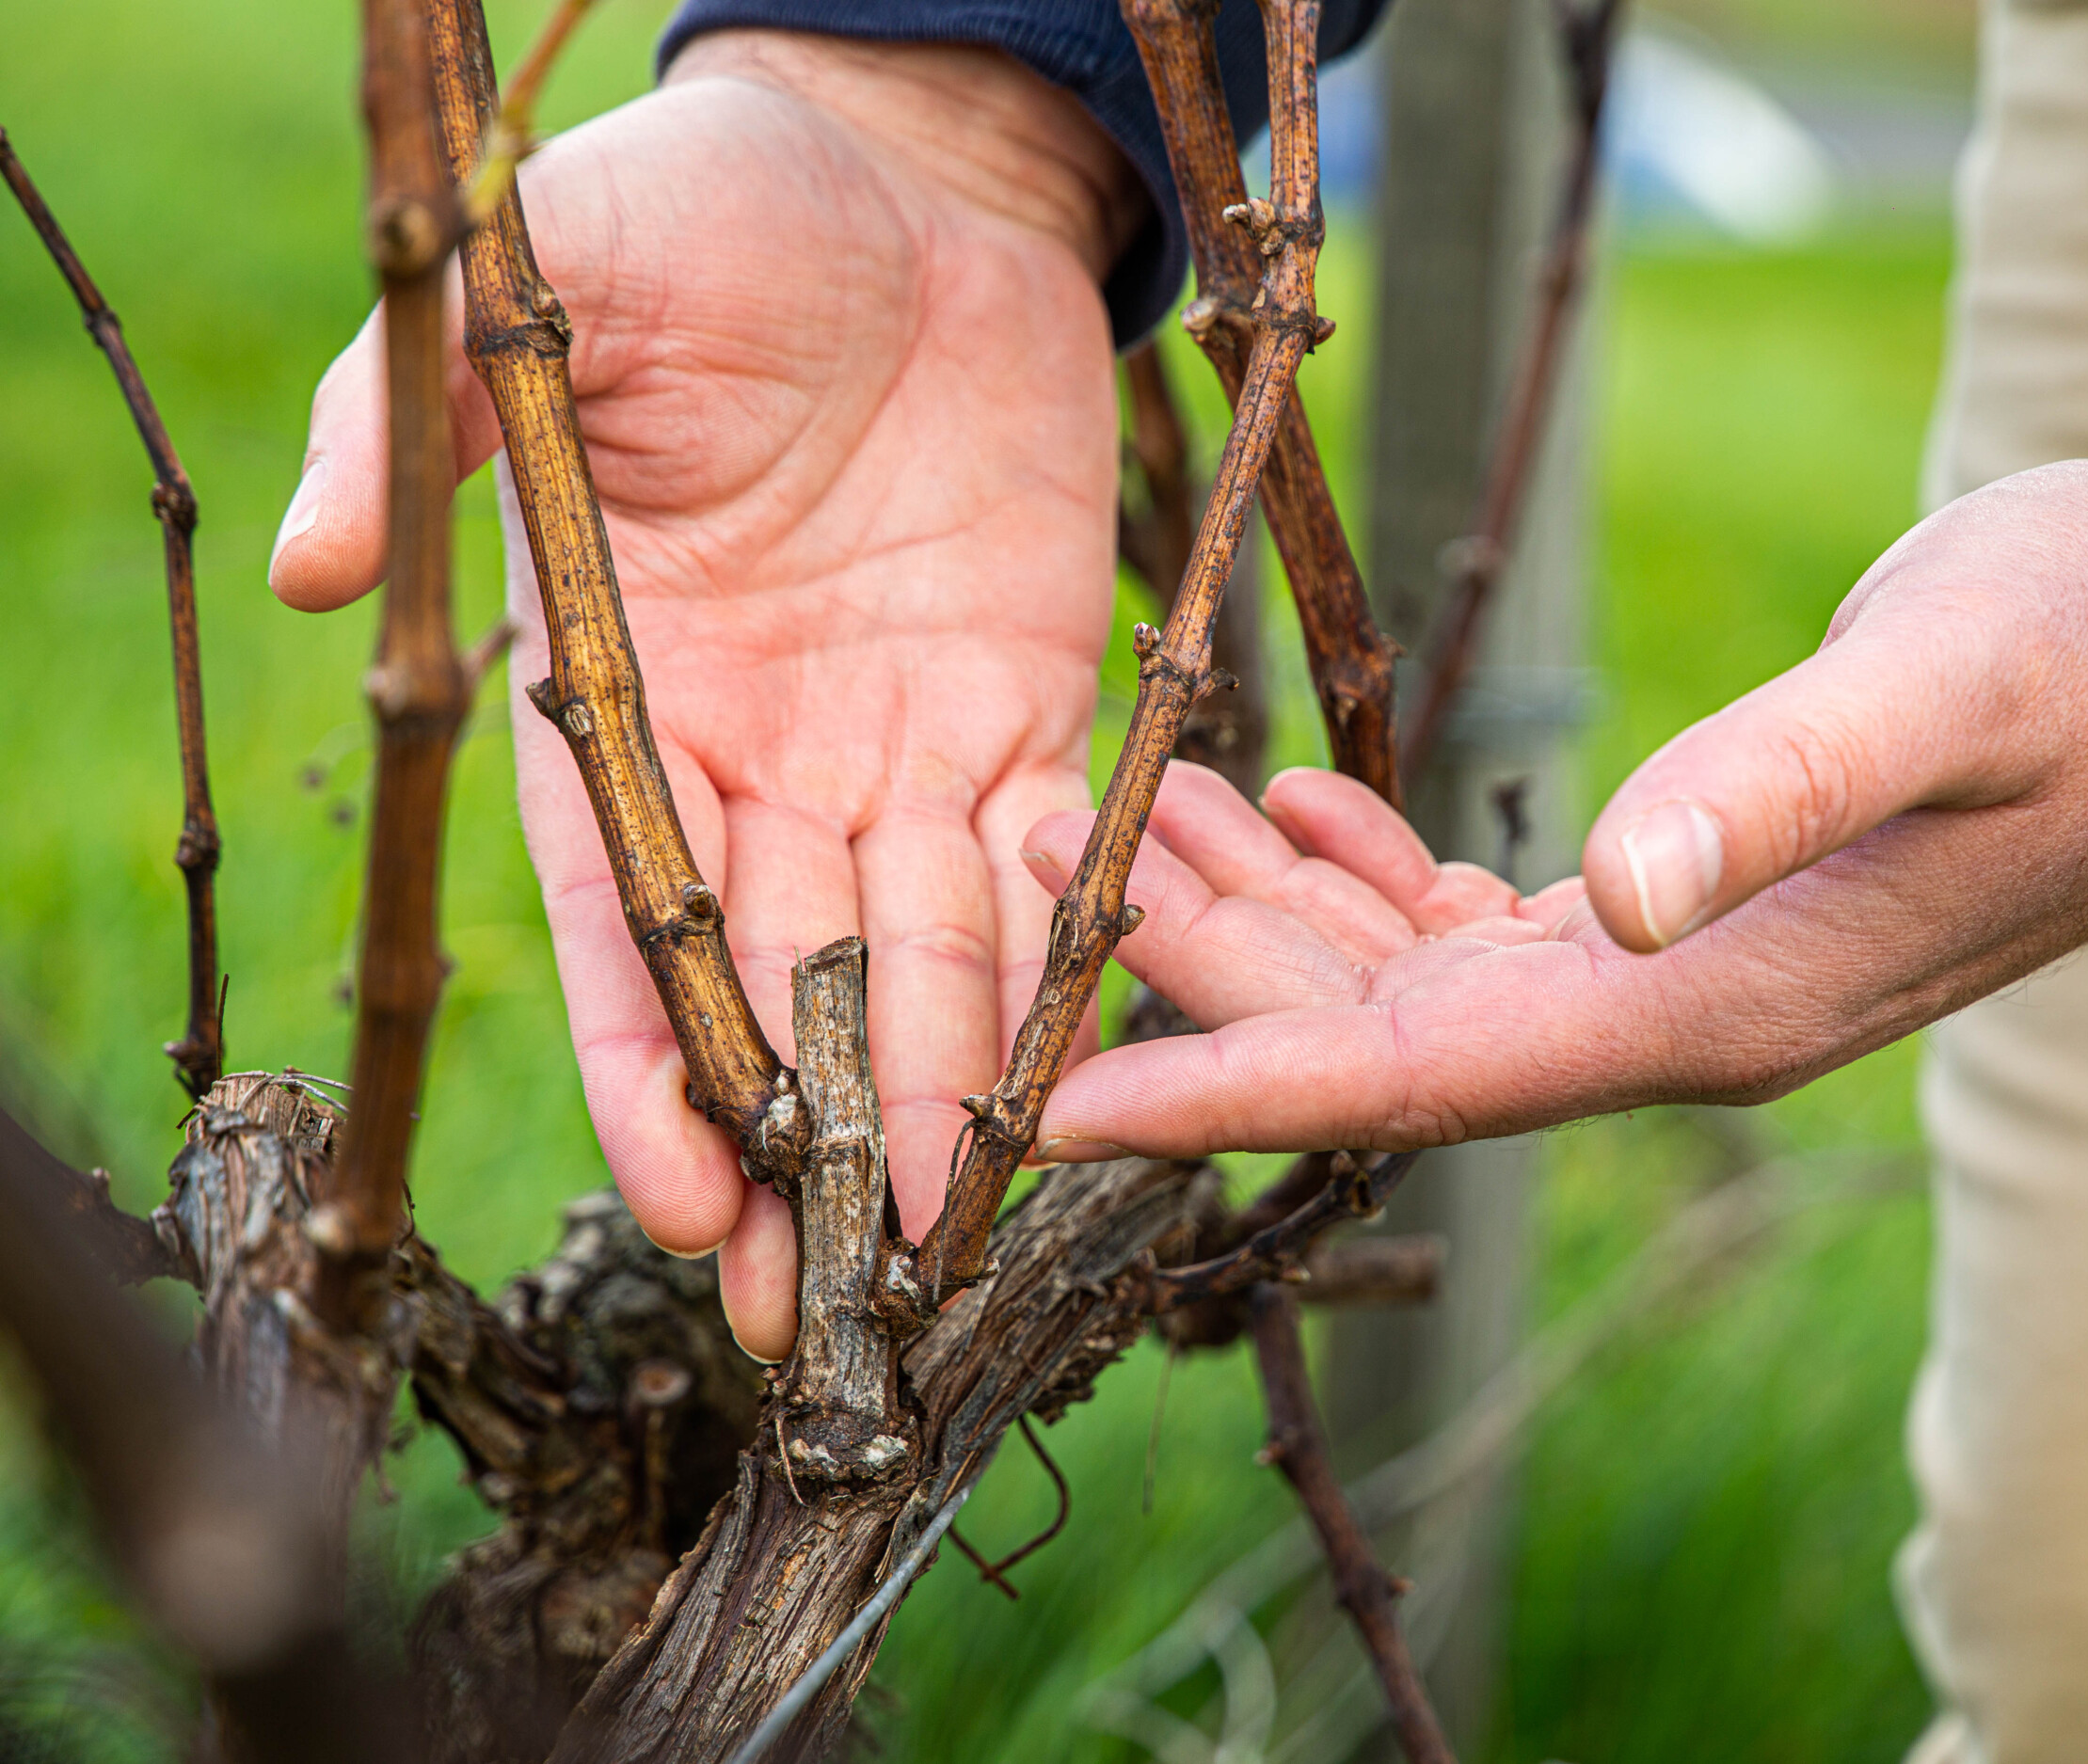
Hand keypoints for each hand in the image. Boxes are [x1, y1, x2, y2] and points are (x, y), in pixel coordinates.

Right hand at [269, 32, 1144, 1356]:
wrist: (913, 176)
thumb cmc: (709, 213)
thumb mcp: (550, 284)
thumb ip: (409, 421)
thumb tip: (316, 574)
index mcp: (615, 688)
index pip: (617, 915)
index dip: (648, 1063)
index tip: (681, 1203)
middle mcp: (753, 748)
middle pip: (770, 978)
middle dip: (793, 1141)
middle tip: (818, 1306)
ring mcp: (896, 738)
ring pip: (912, 956)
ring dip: (925, 1100)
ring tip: (942, 1245)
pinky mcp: (1028, 705)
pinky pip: (1045, 864)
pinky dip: (1054, 969)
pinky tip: (1063, 1086)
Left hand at [1025, 428, 2087, 1158]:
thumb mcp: (1953, 690)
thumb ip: (1782, 784)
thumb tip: (1613, 893)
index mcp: (1704, 1007)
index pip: (1410, 1083)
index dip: (1220, 1092)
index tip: (1050, 1110)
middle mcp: (1662, 1013)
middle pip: (1369, 1025)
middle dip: (1185, 962)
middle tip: (1019, 853)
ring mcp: (1667, 964)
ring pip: (1402, 970)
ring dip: (1254, 901)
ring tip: (1121, 802)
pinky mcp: (1676, 895)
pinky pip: (1472, 918)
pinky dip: (1365, 869)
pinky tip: (1289, 808)